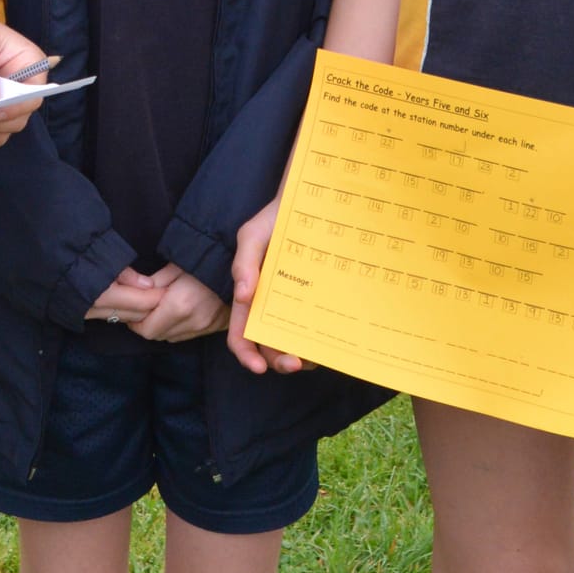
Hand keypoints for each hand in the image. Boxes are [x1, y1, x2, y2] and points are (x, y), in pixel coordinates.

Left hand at [89, 267, 228, 343]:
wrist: (243, 263)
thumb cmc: (208, 258)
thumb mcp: (177, 265)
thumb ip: (155, 282)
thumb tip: (138, 292)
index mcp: (179, 305)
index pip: (147, 329)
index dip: (135, 323)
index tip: (132, 313)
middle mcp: (193, 321)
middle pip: (158, 336)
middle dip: (146, 325)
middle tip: (143, 311)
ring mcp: (206, 327)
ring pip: (172, 337)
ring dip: (162, 328)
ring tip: (160, 311)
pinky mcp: (215, 327)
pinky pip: (188, 334)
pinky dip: (177, 328)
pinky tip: (177, 313)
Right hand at [226, 194, 307, 374]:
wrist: (312, 205)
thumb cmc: (275, 219)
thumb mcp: (252, 235)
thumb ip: (244, 262)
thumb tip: (243, 295)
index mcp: (251, 298)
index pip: (241, 335)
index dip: (246, 355)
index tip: (259, 367)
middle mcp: (273, 308)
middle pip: (271, 347)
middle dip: (280, 361)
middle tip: (295, 362)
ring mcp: (298, 307)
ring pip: (297, 344)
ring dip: (303, 357)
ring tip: (314, 355)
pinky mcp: (320, 303)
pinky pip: (320, 329)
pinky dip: (323, 340)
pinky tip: (332, 340)